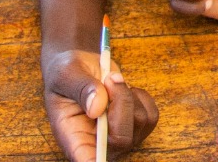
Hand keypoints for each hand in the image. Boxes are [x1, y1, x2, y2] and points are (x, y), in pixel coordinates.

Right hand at [41, 46, 157, 161]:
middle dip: (122, 103)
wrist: (79, 66)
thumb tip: (97, 108)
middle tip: (108, 80)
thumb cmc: (67, 72)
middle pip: (122, 139)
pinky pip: (151, 115)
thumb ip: (81, 89)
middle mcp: (96, 144)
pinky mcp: (134, 127)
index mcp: (73, 138)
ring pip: (140, 124)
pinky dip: (141, 97)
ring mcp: (117, 137)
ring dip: (130, 96)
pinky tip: (124, 91)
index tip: (101, 159)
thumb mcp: (66, 73)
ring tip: (112, 83)